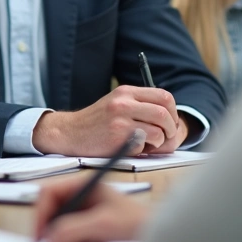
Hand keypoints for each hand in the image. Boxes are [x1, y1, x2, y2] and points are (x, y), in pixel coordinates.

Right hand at [32, 86, 183, 155]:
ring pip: (159, 130)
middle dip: (171, 129)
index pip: (164, 96)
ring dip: (159, 142)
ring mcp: (121, 118)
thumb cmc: (96, 124)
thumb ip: (141, 108)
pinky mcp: (118, 135)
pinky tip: (132, 148)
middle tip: (165, 139)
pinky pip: (146, 143)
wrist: (69, 133)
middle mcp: (124, 101)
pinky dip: (144, 149)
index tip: (169, 124)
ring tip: (147, 145)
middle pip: (165, 112)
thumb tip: (172, 125)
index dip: (173, 112)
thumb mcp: (117, 106)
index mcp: (126, 92)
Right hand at [33, 173, 150, 241]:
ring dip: (55, 237)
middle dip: (46, 226)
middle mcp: (81, 195)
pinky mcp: (87, 228)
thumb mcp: (104, 223)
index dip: (41, 211)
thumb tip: (50, 237)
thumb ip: (75, 228)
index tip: (40, 232)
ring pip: (57, 224)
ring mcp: (83, 212)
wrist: (157, 234)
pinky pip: (67, 235)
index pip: (49, 192)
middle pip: (50, 208)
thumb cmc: (139, 220)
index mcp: (83, 184)